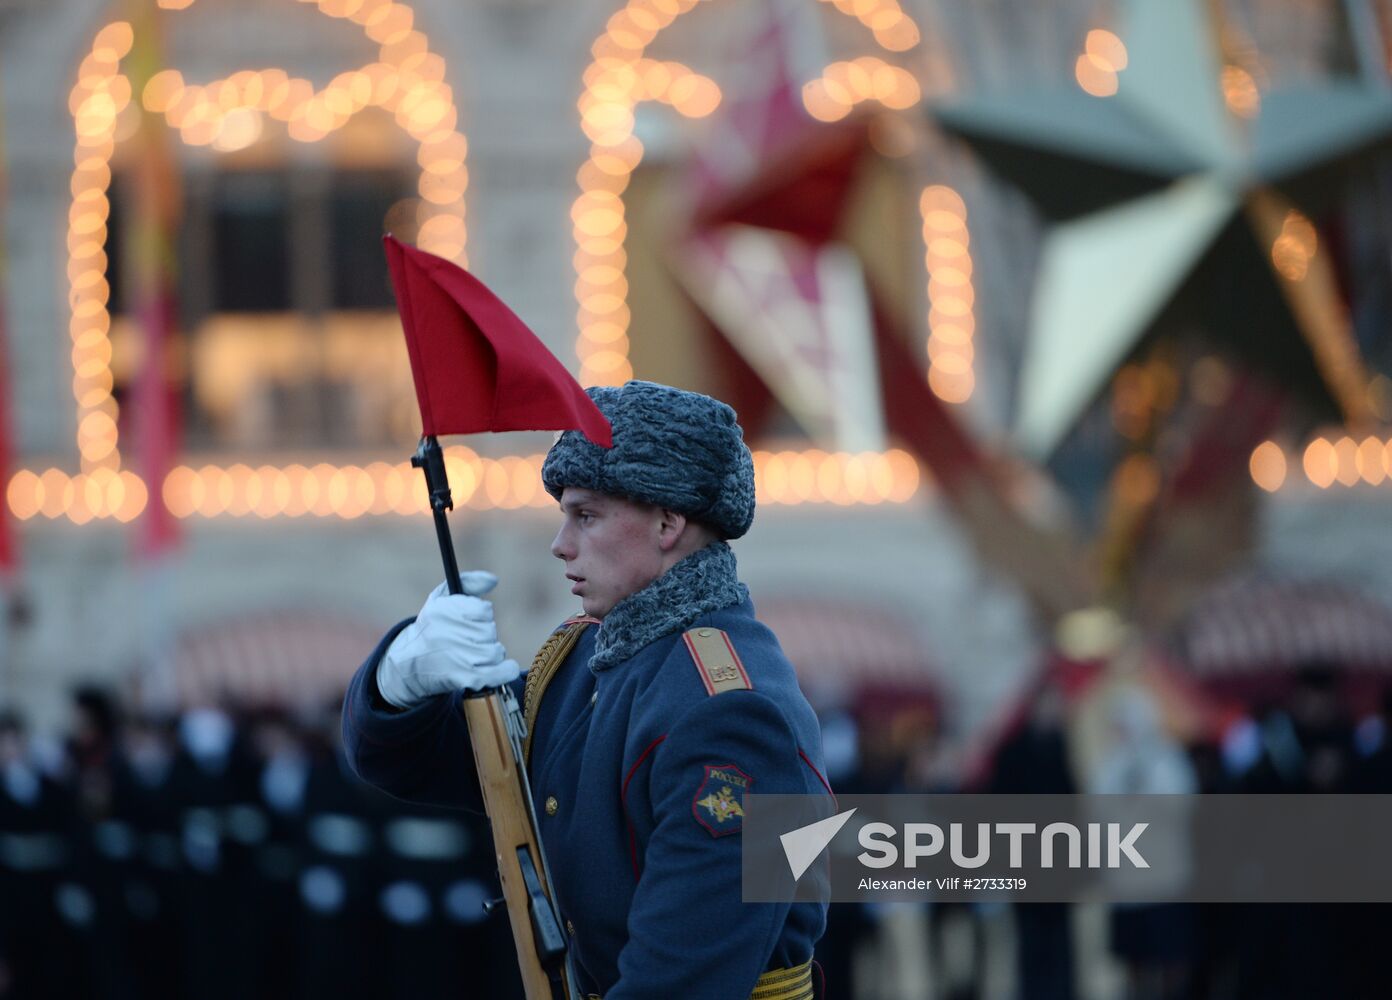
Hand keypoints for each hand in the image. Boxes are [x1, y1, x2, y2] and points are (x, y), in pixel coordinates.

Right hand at [377, 572, 520, 708]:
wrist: (408, 666)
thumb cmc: (432, 628)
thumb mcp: (441, 598)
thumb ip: (469, 582)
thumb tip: (493, 579)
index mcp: (443, 612)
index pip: (484, 610)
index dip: (481, 616)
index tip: (472, 621)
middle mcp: (448, 634)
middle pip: (490, 631)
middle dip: (485, 636)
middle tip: (471, 641)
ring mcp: (457, 657)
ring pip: (495, 651)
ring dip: (492, 654)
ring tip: (477, 655)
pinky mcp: (463, 678)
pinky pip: (496, 673)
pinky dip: (505, 670)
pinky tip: (505, 668)